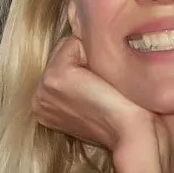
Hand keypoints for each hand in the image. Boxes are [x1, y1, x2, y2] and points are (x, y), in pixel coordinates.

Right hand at [32, 36, 159, 155]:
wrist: (134, 134)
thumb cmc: (125, 116)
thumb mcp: (95, 96)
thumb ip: (83, 76)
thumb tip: (86, 38)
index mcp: (45, 106)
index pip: (62, 62)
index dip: (88, 65)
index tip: (102, 87)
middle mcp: (39, 99)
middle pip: (62, 51)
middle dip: (86, 58)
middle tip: (104, 85)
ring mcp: (43, 89)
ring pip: (69, 46)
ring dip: (91, 56)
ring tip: (103, 84)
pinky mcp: (55, 78)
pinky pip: (74, 42)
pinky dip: (93, 53)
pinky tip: (103, 80)